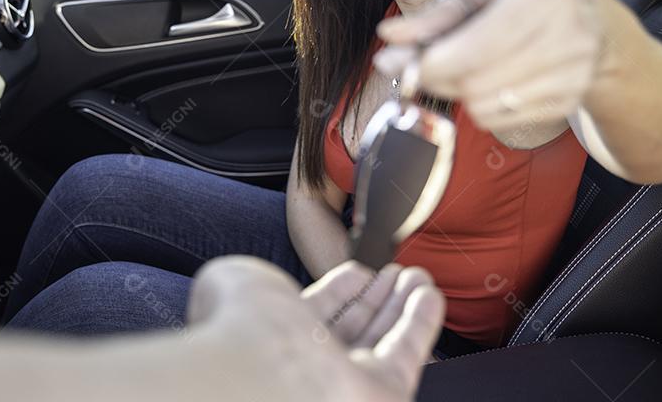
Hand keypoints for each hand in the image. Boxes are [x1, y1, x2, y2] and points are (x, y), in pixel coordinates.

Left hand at [187, 257, 444, 401]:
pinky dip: (421, 322)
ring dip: (401, 304)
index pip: (312, 315)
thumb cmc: (238, 331)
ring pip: (381, 340)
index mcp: (272, 340)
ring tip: (417, 277)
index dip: (339, 291)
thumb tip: (244, 281)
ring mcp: (343, 381)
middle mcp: (308, 366)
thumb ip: (245, 278)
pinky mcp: (381, 394)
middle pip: (351, 330)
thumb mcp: (233, 283)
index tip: (360, 272)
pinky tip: (428, 294)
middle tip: (395, 274)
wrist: (262, 376)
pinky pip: (407, 354)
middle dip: (376, 299)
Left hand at [373, 0, 607, 136]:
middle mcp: (560, 41)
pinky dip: (480, 104)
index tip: (394, 61)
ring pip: (481, 107)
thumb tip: (389, 38)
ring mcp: (567, 78)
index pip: (468, 52)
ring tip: (467, 64)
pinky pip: (497, 120)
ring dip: (458, 91)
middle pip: (471, 83)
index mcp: (538, 0)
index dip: (424, 64)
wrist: (601, 28)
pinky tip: (491, 78)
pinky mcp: (564, 105)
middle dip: (434, 77)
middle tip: (420, 62)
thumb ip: (436, 15)